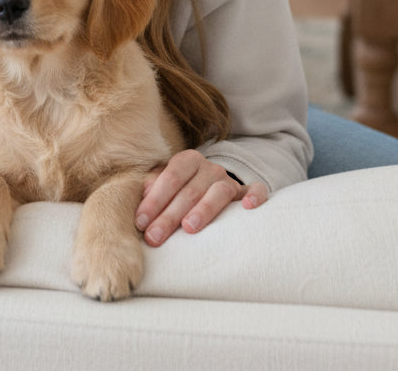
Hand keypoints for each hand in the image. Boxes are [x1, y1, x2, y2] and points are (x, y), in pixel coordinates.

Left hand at [135, 149, 268, 246]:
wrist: (211, 186)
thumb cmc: (181, 190)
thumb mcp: (165, 184)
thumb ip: (153, 186)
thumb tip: (143, 195)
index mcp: (188, 160)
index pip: (170, 177)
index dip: (155, 199)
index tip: (141, 222)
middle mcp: (210, 168)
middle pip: (190, 190)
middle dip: (170, 215)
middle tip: (155, 237)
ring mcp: (230, 180)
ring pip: (219, 192)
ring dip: (203, 209)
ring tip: (188, 228)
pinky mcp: (246, 193)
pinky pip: (256, 190)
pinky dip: (254, 196)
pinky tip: (247, 207)